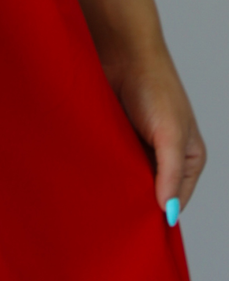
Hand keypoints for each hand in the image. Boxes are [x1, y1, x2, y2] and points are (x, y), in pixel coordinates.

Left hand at [102, 43, 206, 218]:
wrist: (121, 53)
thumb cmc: (154, 87)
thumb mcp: (170, 135)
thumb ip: (170, 174)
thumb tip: (169, 212)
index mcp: (188, 158)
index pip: (176, 198)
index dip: (160, 212)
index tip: (139, 228)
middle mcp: (165, 155)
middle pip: (151, 191)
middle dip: (136, 200)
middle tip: (116, 216)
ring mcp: (139, 147)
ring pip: (129, 179)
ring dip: (117, 185)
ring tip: (103, 196)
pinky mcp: (116, 138)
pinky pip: (110, 162)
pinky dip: (103, 169)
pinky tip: (92, 176)